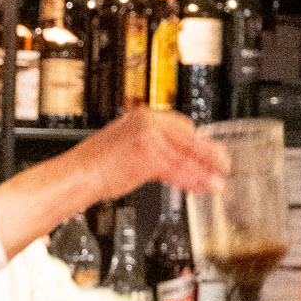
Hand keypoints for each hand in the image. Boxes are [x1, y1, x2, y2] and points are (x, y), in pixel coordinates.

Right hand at [0, 107, 229, 260]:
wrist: (77, 174)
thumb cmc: (95, 164)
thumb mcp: (127, 146)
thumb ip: (152, 147)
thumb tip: (176, 157)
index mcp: (142, 115)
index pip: (180, 124)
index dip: (197, 140)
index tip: (208, 148)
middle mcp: (146, 122)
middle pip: (188, 136)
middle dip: (207, 152)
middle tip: (223, 163)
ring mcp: (148, 138)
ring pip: (186, 154)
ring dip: (205, 169)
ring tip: (218, 180)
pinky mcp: (149, 157)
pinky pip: (178, 169)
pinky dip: (192, 179)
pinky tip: (202, 185)